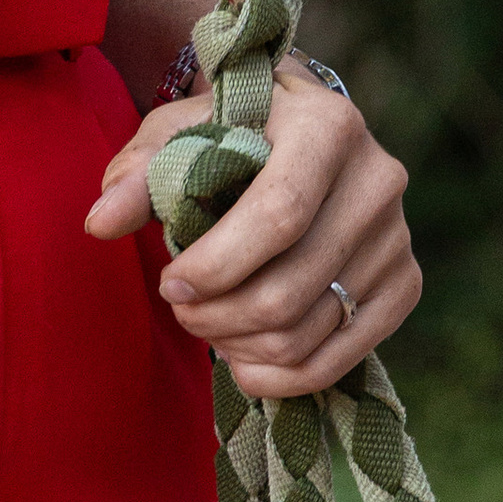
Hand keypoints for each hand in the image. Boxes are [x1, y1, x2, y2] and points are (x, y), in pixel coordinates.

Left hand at [83, 65, 419, 396]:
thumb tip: (98, 223)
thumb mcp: (182, 132)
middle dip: (220, 315)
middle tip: (180, 312)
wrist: (300, 130)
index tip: (169, 283)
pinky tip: (242, 363)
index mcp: (328, 124)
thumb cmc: (230, 129)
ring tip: (206, 330)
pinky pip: (342, 357)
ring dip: (244, 347)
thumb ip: (141, 173)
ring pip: (311, 328)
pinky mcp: (404, 283)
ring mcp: (397, 236)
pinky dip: (284, 377)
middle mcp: (378, 178)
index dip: (217, 265)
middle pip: (292, 285)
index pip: (278, 215)